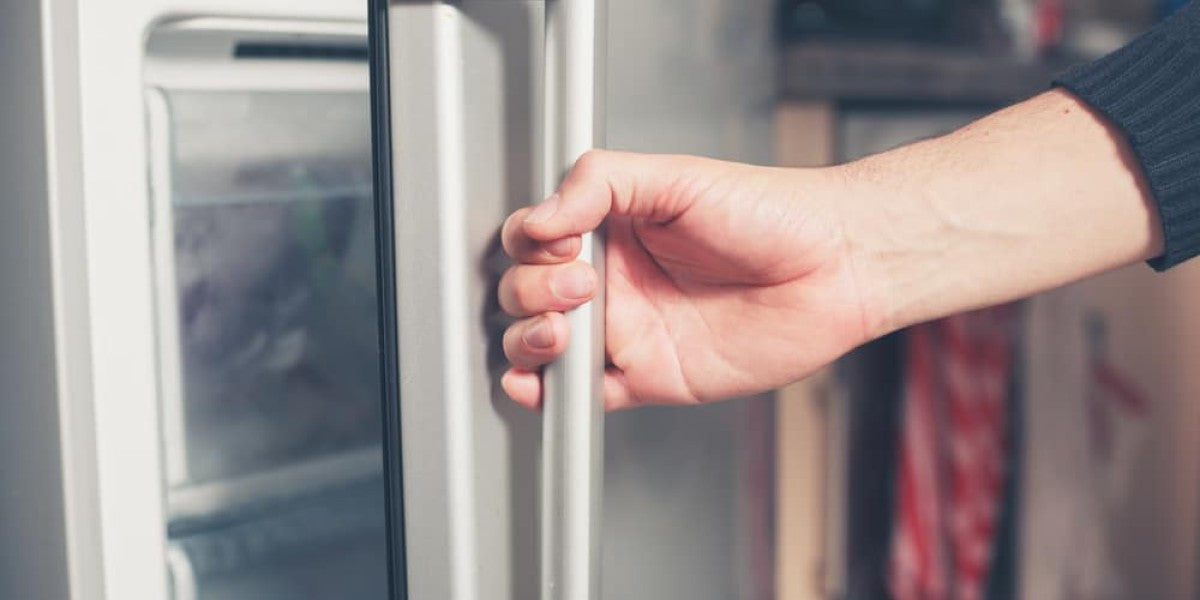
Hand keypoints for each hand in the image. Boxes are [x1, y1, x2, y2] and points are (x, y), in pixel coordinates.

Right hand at [498, 150, 876, 409]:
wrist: (834, 268)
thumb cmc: (770, 213)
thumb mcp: (675, 175)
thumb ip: (598, 184)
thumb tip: (540, 218)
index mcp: (611, 228)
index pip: (534, 240)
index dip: (530, 245)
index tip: (558, 241)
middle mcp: (614, 280)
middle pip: (526, 294)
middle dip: (531, 293)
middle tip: (581, 285)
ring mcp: (627, 330)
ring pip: (542, 346)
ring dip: (528, 341)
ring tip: (560, 331)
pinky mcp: (648, 377)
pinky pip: (584, 394)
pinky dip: (551, 396)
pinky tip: (541, 384)